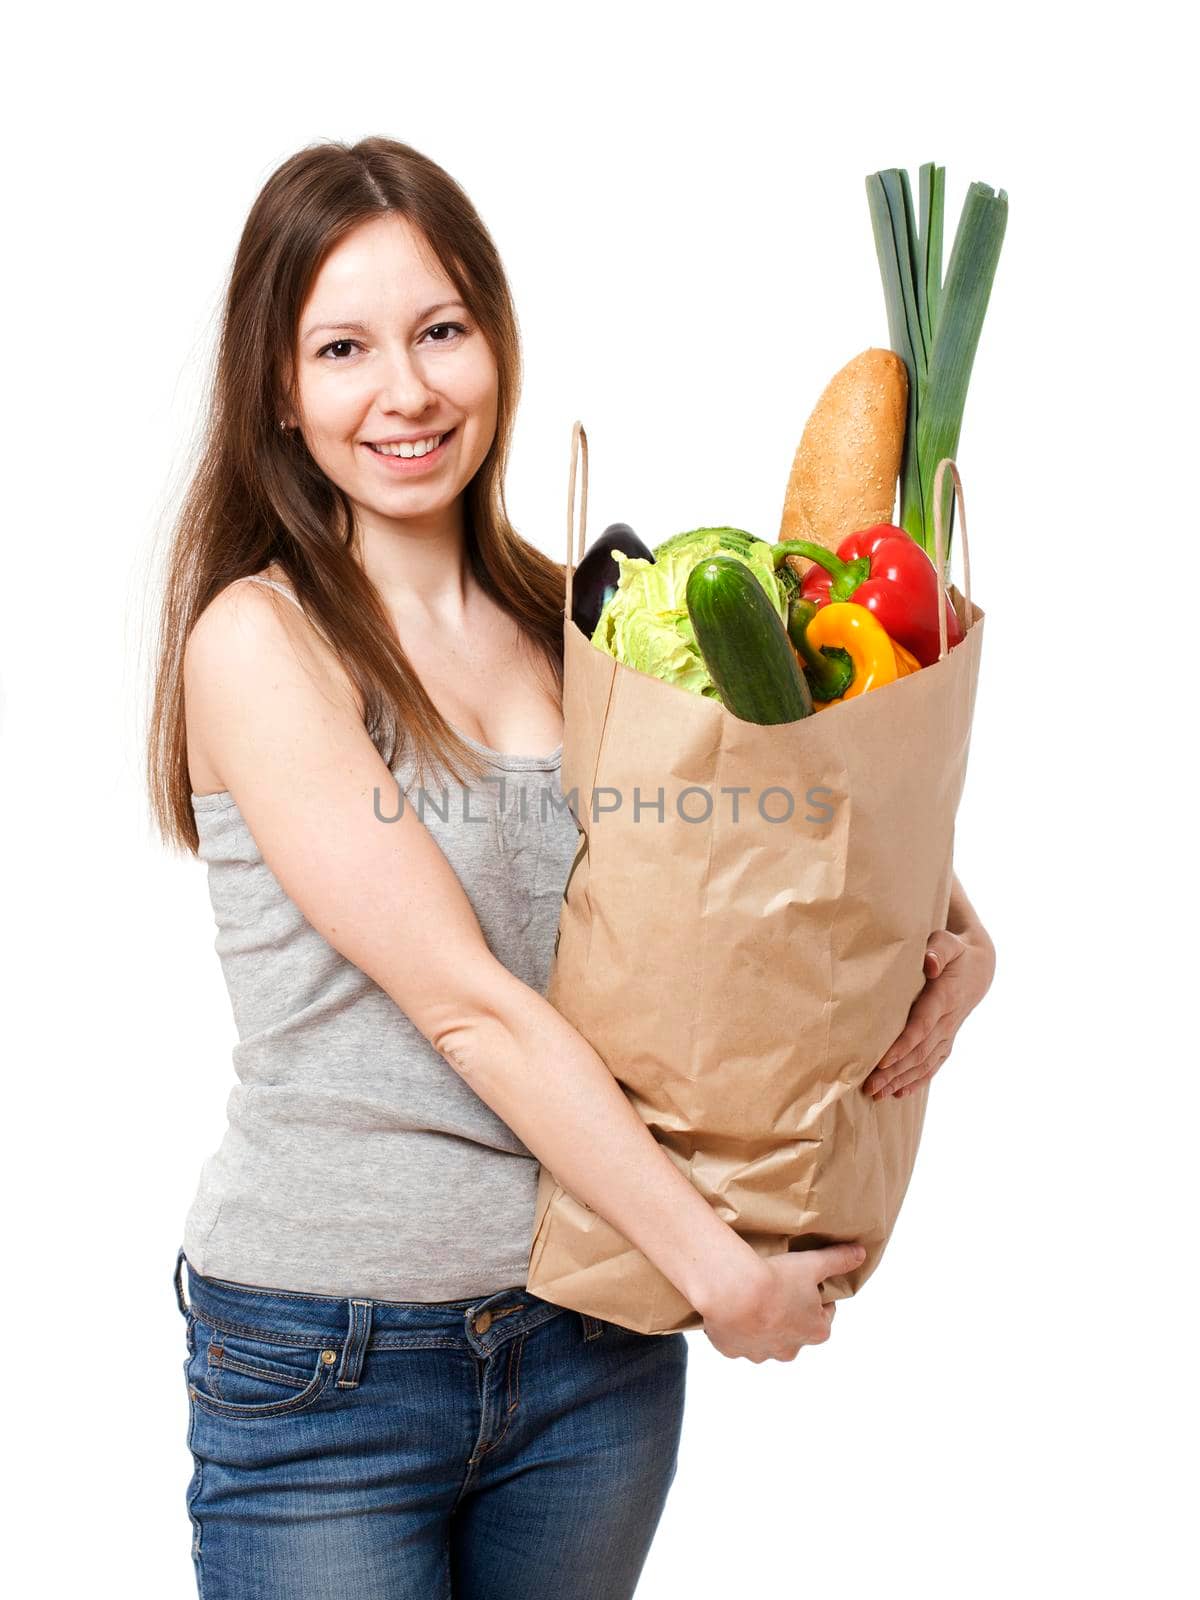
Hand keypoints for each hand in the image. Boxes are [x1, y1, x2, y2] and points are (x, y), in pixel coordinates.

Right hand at [700, 1242, 865, 1361]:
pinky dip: (737, 1330)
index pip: (824, 1317)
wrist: (734, 1293)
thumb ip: (838, 1260)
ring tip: (752, 1300)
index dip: (817, 1299)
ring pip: (766, 1340)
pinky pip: (738, 1342)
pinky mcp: (733, 1351)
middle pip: (795, 1332)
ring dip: (763, 1326)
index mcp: (815, 1332)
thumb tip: (861, 1253)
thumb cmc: (777, 1280)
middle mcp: (790, 1349)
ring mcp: (761, 1353)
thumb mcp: (812, 1264)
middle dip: (790, 1316)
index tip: (806, 1285)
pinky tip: (732, 1311)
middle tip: (778, 1291)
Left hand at [862, 925, 995, 1099]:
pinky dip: (917, 1080)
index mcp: (944, 998)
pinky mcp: (947, 1040)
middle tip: (869, 1086)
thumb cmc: (955, 952)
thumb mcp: (949, 942)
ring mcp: (948, 1033)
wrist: (979, 968)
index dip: (903, 1045)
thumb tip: (929, 964)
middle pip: (919, 1052)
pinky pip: (933, 1065)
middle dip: (894, 1071)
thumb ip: (938, 949)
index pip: (922, 1026)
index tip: (882, 1061)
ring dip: (901, 1080)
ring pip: (924, 1063)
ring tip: (877, 1094)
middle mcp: (947, 1021)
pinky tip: (899, 1093)